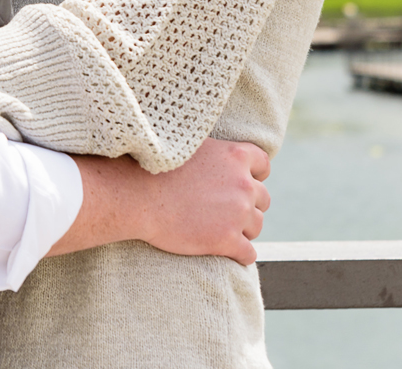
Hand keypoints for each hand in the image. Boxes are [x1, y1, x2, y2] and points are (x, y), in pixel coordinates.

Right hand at [140, 138, 271, 263]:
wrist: (138, 196)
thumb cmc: (157, 168)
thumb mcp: (192, 147)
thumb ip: (216, 152)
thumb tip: (222, 156)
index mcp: (236, 156)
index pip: (263, 165)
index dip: (254, 175)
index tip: (241, 183)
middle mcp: (243, 184)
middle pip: (263, 199)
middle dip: (248, 205)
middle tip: (227, 210)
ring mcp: (237, 213)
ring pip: (256, 226)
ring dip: (243, 229)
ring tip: (221, 229)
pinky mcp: (227, 240)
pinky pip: (248, 253)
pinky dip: (241, 254)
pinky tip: (228, 252)